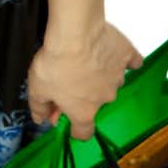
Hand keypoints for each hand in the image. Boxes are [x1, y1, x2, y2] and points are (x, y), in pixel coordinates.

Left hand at [26, 20, 143, 140]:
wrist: (75, 34)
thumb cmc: (55, 63)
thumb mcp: (37, 89)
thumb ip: (39, 107)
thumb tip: (39, 118)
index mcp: (84, 112)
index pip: (84, 133)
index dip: (75, 129)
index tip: (68, 121)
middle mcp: (105, 99)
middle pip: (95, 103)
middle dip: (83, 95)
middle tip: (68, 78)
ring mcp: (119, 77)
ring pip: (109, 82)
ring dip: (99, 75)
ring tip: (84, 58)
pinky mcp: (127, 56)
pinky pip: (130, 62)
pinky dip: (123, 59)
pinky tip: (113, 52)